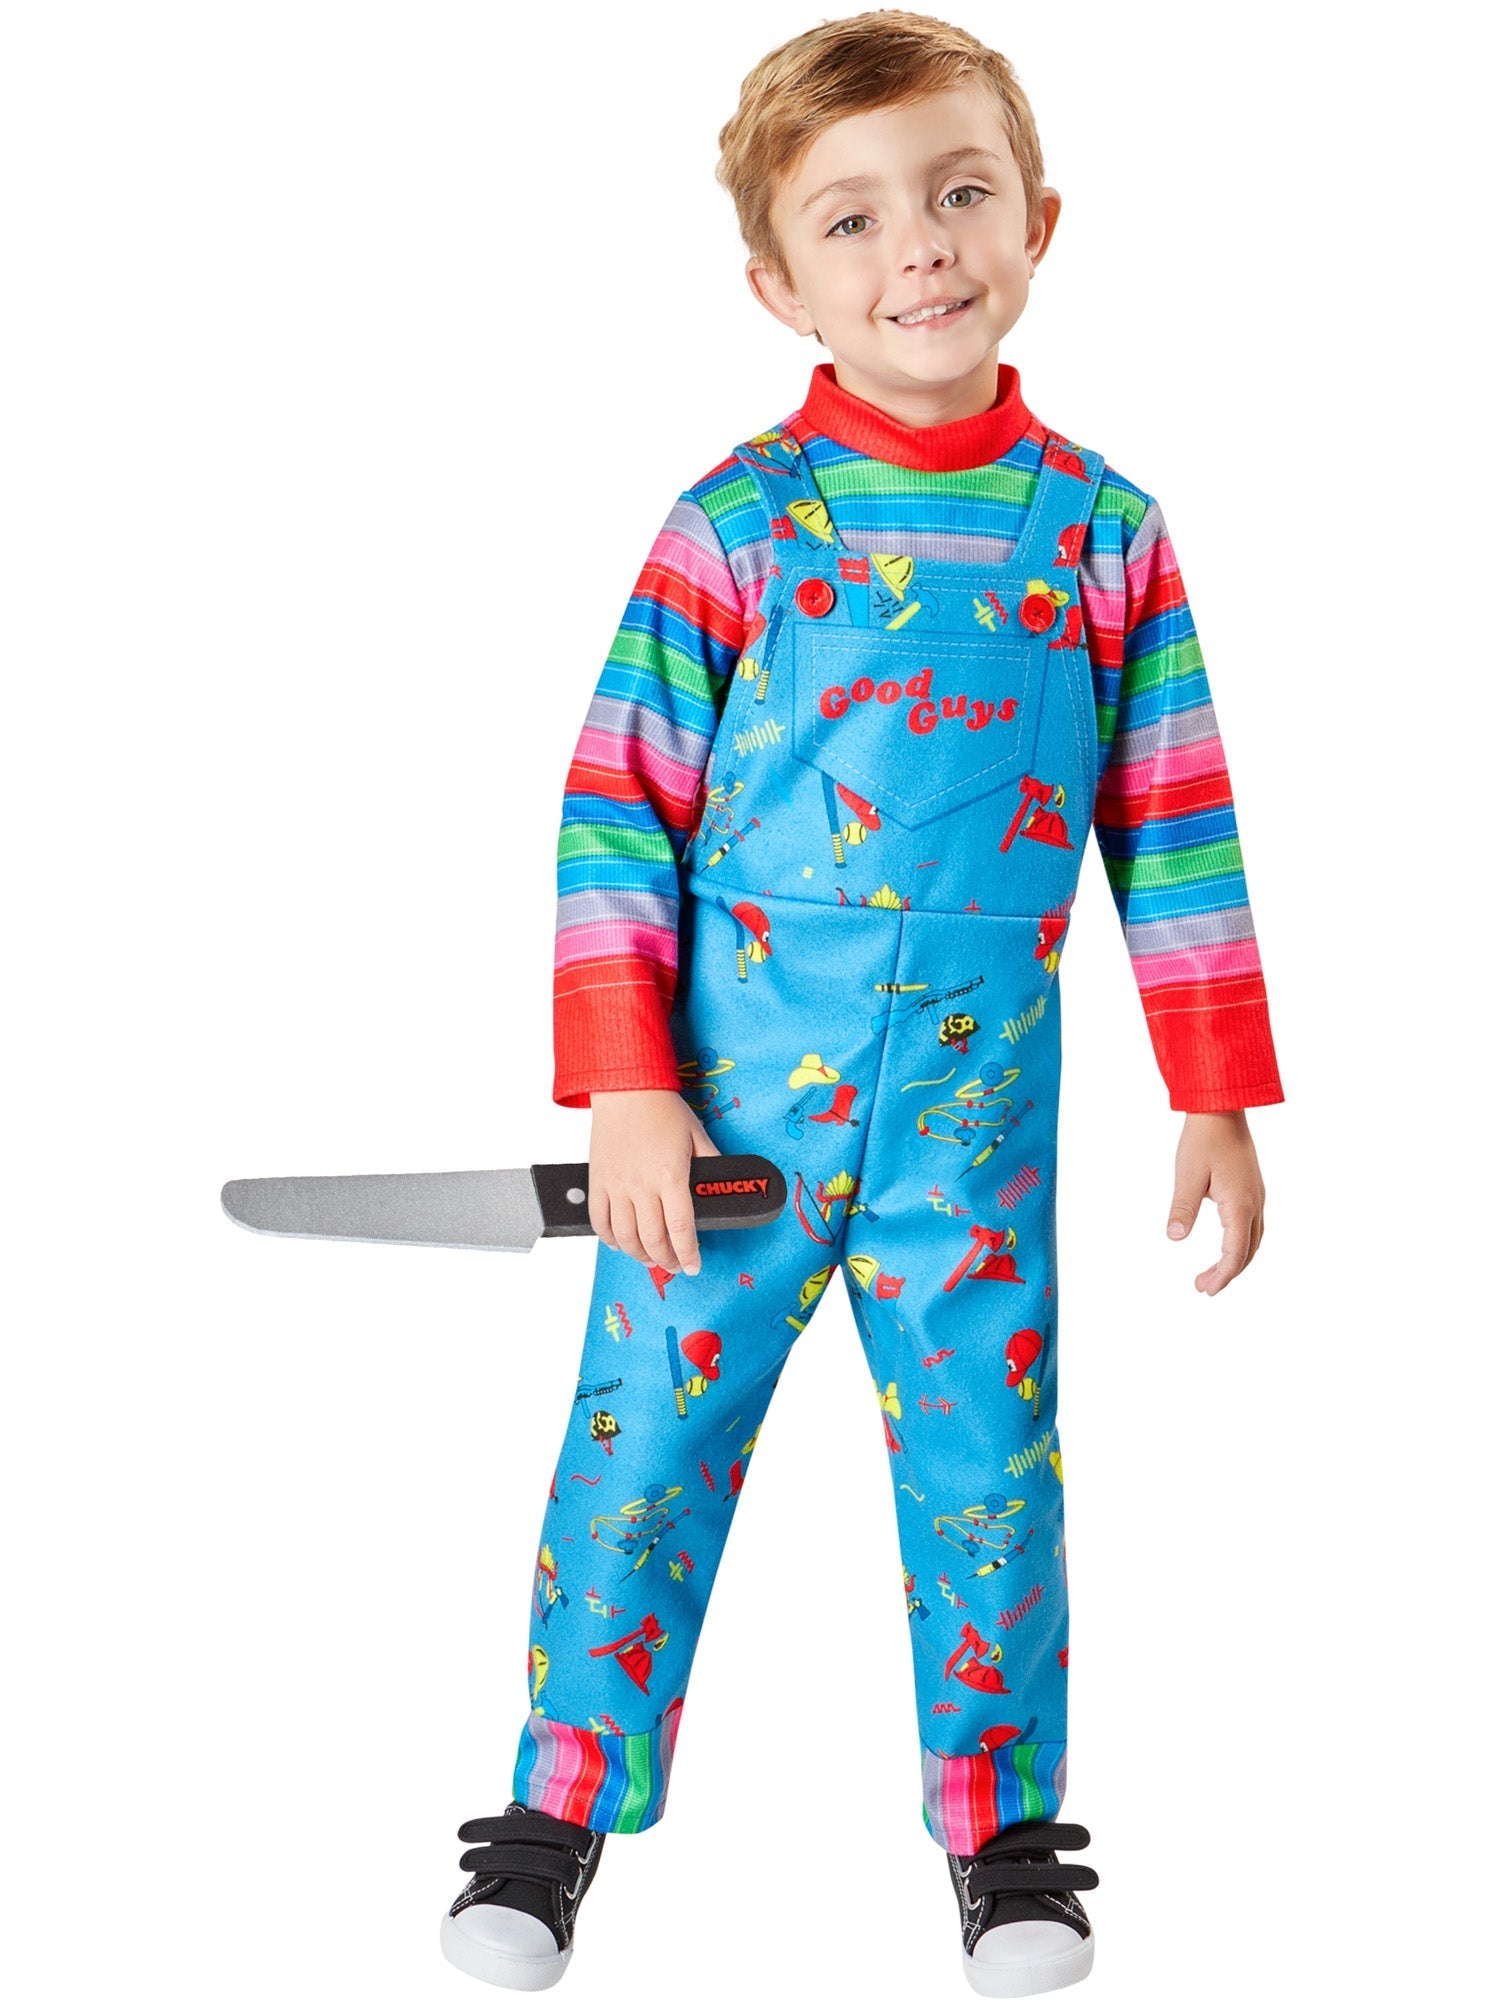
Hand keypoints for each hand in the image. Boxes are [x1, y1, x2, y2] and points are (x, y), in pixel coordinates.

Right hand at [588, 1090, 722, 1276]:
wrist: (626, 1088)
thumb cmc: (662, 1109)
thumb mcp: (697, 1135)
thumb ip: (711, 1164)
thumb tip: (723, 1184)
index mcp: (671, 1175)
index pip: (681, 1228)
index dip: (689, 1254)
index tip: (694, 1266)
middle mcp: (642, 1185)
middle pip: (653, 1240)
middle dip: (667, 1260)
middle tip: (675, 1264)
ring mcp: (616, 1185)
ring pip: (626, 1237)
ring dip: (640, 1255)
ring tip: (651, 1258)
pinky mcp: (598, 1181)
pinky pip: (599, 1220)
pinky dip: (610, 1239)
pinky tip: (621, 1243)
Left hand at [1165, 1110, 1265, 1295]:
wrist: (1222, 1109)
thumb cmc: (1203, 1139)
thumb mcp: (1187, 1174)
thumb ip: (1182, 1208)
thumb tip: (1174, 1237)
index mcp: (1240, 1204)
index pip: (1235, 1252)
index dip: (1222, 1274)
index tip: (1205, 1289)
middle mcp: (1254, 1203)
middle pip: (1247, 1251)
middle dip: (1227, 1273)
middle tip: (1203, 1287)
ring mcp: (1257, 1196)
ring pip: (1253, 1239)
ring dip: (1235, 1259)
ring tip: (1212, 1273)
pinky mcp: (1253, 1188)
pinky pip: (1253, 1226)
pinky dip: (1241, 1244)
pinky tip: (1225, 1244)